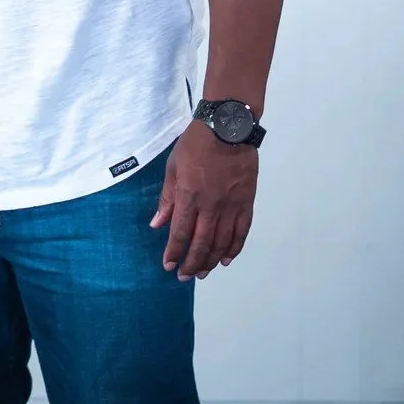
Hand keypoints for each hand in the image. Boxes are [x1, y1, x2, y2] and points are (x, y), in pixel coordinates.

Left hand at [151, 119, 257, 279]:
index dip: (174, 253)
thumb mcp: (173, 167)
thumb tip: (157, 224)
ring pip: (221, 242)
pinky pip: (241, 232)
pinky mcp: (246, 202)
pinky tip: (226, 259)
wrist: (228, 127)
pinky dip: (234, 248)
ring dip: (210, 260)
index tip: (168, 265)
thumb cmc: (196, 144)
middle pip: (200, 243)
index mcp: (189, 196)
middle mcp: (211, 205)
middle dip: (191, 263)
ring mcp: (231, 205)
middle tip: (184, 276)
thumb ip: (166, 198)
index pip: (180, 233)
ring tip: (202, 272)